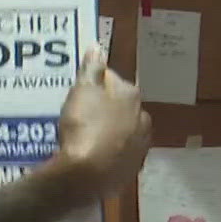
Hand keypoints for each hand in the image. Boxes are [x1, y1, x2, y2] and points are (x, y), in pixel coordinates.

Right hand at [54, 47, 149, 196]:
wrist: (88, 175)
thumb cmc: (84, 126)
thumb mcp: (82, 91)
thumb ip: (91, 69)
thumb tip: (98, 46)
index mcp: (131, 95)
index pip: (112, 78)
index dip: (93, 82)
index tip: (77, 89)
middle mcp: (143, 117)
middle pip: (121, 106)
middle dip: (105, 107)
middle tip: (79, 113)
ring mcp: (140, 145)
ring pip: (123, 130)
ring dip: (109, 130)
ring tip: (85, 136)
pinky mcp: (132, 168)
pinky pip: (119, 153)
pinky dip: (109, 152)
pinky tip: (93, 156)